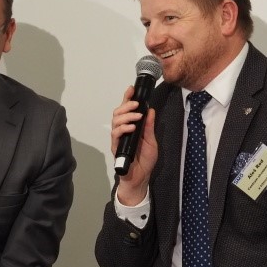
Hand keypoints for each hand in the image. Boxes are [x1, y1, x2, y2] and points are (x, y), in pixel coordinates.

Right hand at [111, 86, 157, 205]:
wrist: (140, 178)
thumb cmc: (145, 161)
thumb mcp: (151, 141)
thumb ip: (149, 127)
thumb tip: (150, 110)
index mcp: (131, 128)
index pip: (127, 110)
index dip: (127, 98)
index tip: (131, 89)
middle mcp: (123, 131)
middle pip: (118, 113)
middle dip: (126, 105)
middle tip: (136, 104)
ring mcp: (118, 138)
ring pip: (115, 121)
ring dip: (126, 115)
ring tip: (136, 116)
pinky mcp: (116, 147)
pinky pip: (116, 134)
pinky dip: (123, 128)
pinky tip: (131, 127)